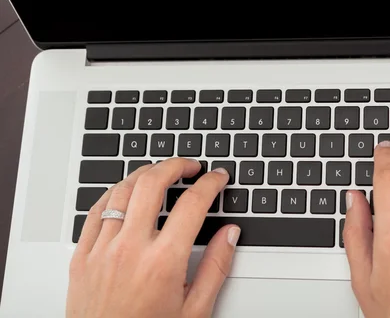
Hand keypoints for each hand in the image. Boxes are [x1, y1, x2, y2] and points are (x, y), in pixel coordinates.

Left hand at [67, 159, 239, 317]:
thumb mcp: (195, 310)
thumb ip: (216, 267)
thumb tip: (230, 234)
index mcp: (163, 262)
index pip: (193, 204)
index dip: (210, 184)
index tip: (217, 178)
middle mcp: (130, 250)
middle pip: (152, 184)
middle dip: (175, 165)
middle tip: (190, 165)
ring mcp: (102, 251)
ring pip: (121, 191)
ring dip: (144, 174)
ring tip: (160, 173)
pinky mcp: (81, 257)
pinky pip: (95, 211)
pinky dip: (113, 194)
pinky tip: (125, 193)